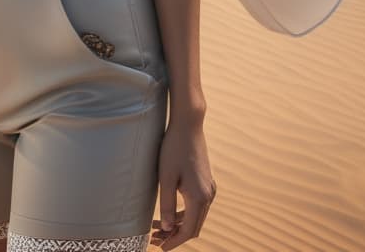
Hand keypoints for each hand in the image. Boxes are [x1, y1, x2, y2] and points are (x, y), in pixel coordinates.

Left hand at [149, 118, 216, 248]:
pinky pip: (196, 205)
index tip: (160, 248)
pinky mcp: (205, 181)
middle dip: (175, 235)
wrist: (188, 125)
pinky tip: (168, 212)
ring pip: (195, 216)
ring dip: (178, 224)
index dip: (174, 241)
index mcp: (199, 197)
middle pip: (193, 226)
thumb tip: (166, 228)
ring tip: (157, 227)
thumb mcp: (166, 177)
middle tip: (155, 239)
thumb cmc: (174, 148)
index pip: (188, 230)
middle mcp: (208, 195)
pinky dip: (183, 213)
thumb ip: (166, 205)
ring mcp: (209, 188)